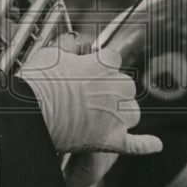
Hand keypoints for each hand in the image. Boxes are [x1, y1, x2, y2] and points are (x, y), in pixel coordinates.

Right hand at [19, 39, 161, 156]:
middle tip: (88, 94)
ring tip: (102, 115)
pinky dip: (145, 144)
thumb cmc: (38, 82)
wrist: (31, 114)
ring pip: (132, 112)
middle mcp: (117, 88)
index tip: (88, 69)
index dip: (99, 65)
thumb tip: (74, 40)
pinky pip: (135, 144)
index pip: (113, 59)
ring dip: (121, 112)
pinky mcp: (111, 140)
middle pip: (126, 86)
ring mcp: (116, 116)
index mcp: (105, 64)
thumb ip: (68, 46)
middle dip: (111, 89)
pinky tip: (155, 145)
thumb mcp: (51, 53)